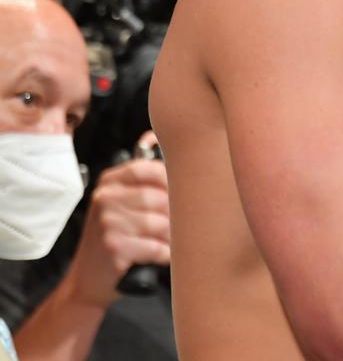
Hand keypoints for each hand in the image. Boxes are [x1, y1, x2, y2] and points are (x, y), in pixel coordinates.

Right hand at [63, 132, 169, 308]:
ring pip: (162, 224)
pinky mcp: (114, 246)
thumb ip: (144, 178)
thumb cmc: (115, 238)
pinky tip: (157, 256)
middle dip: (174, 217)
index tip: (181, 195)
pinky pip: (157, 247)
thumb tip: (155, 136)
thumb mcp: (122, 204)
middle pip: (161, 198)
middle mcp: (105, 197)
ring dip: (170, 238)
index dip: (172, 183)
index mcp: (110, 182)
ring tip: (163, 243)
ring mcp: (107, 221)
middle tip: (174, 228)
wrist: (87, 279)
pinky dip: (163, 255)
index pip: (150, 168)